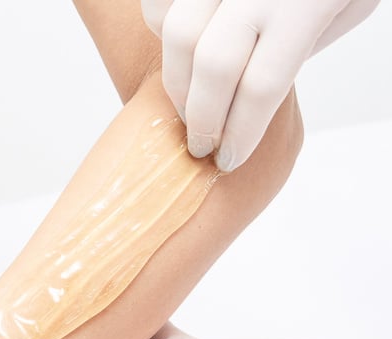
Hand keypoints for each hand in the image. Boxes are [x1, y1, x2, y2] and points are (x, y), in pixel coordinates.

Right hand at [142, 0, 379, 170]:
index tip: (229, 158)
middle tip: (201, 144)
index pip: (263, 85)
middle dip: (202, 117)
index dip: (240, 132)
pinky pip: (158, 4)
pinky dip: (161, 28)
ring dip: (176, 81)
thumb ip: (296, 49)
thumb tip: (245, 99)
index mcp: (307, 3)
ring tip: (189, 101)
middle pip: (213, 65)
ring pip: (176, 32)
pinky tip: (181, 47)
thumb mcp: (345, 11)